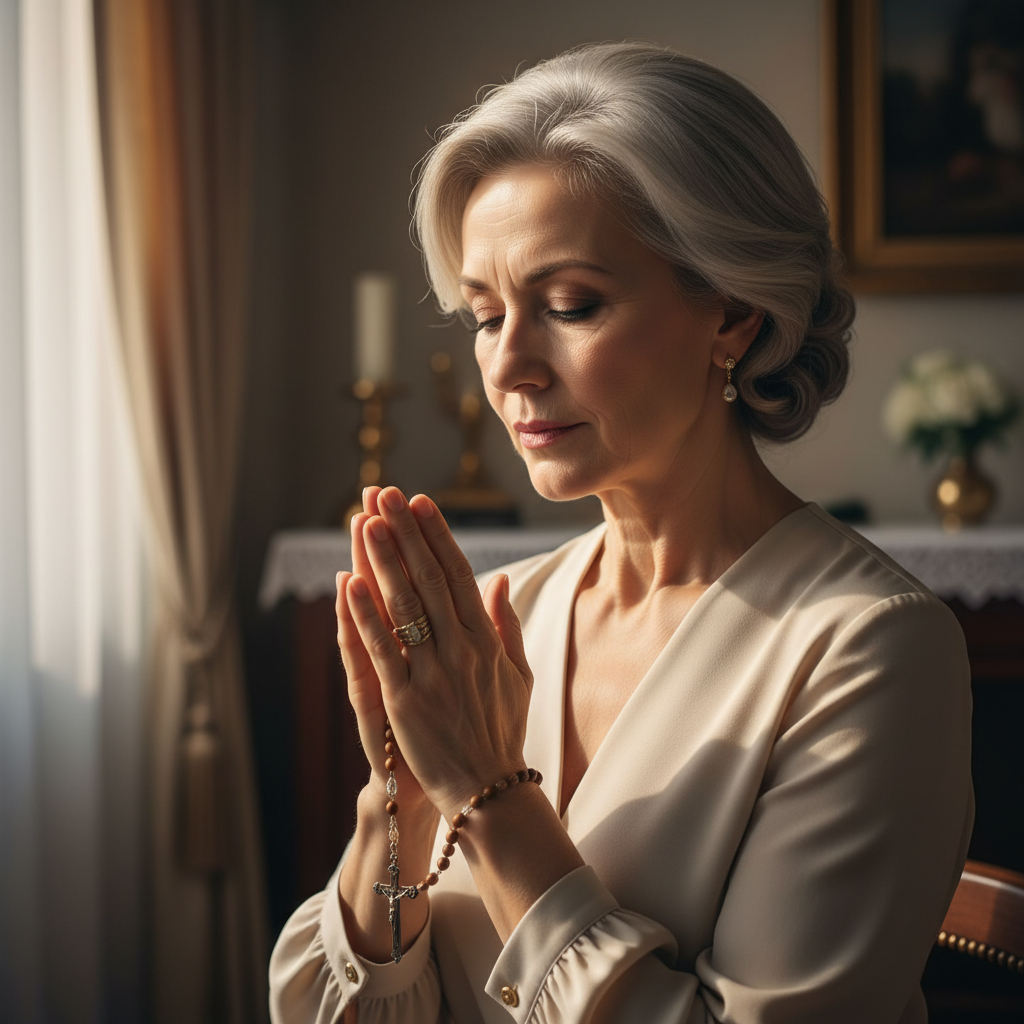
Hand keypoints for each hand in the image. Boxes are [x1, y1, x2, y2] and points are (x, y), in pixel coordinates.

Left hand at [345, 487, 533, 817]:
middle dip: (407, 532)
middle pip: (429, 578)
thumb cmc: (502, 732)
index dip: (438, 535)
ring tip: (367, 521)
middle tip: (387, 493)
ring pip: (404, 605)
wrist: (489, 792)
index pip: (460, 574)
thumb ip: (508, 625)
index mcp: (487, 640)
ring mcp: (433, 673)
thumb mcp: (518, 675)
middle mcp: (461, 649)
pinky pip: (382, 650)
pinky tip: (349, 583)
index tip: (422, 502)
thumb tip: (500, 581)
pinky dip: (364, 616)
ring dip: (383, 560)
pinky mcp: (405, 701)